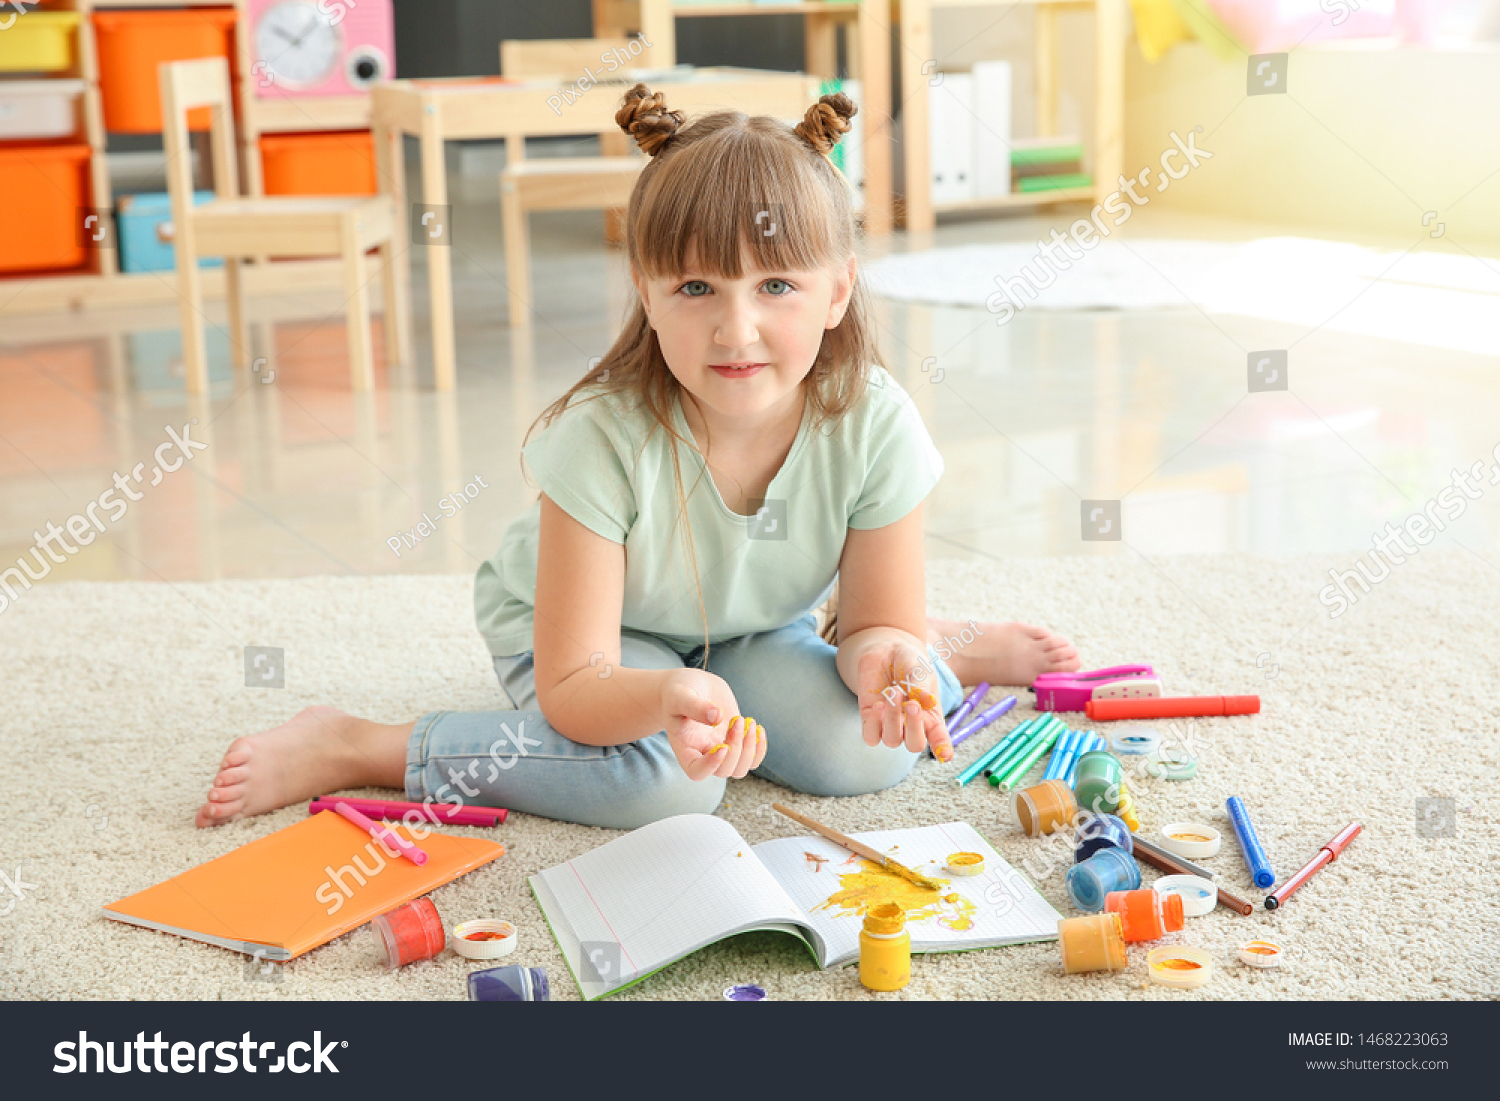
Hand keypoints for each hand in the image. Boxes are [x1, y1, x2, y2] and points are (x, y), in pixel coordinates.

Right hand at [658, 668, 767, 780]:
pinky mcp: (735, 741)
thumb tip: (718, 717)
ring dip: (750, 749)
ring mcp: (720, 750)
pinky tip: (758, 728)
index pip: (696, 772)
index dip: (711, 765)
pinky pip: (752, 759)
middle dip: (735, 747)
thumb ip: (695, 707)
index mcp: (685, 748)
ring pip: (740, 769)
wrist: (691, 686)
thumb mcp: (680, 696)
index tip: (723, 746)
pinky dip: (759, 748)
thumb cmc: (678, 693)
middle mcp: (703, 754)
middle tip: (736, 720)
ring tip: (749, 722)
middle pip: (724, 771)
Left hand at [856, 641, 952, 759]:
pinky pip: (871, 737)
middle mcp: (911, 726)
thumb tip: (923, 700)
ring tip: (894, 692)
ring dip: (893, 719)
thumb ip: (921, 686)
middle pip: (914, 744)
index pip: (938, 739)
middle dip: (914, 727)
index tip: (945, 755)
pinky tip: (878, 705)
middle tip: (912, 705)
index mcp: (931, 717)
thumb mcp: (920, 670)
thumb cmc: (910, 663)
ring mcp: (890, 725)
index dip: (943, 749)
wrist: (886, 651)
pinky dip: (875, 724)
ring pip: (892, 740)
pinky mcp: (870, 720)